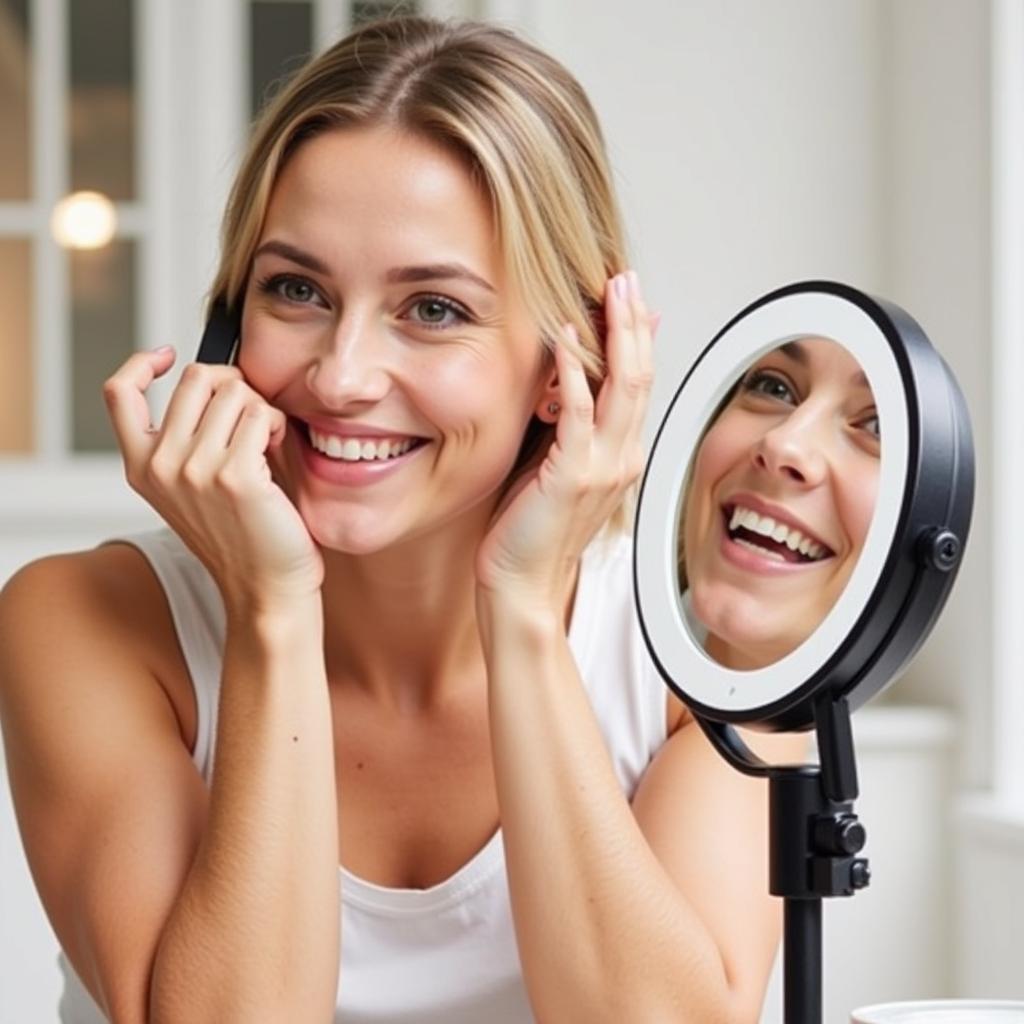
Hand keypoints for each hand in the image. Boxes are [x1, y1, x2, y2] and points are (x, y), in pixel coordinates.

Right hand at [103, 347, 323, 610]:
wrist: (266, 588)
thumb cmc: (243, 534)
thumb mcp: (193, 486)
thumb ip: (186, 437)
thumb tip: (214, 378)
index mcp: (140, 467)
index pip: (119, 393)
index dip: (142, 363)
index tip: (170, 357)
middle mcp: (159, 466)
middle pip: (196, 377)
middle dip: (234, 386)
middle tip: (250, 417)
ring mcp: (195, 470)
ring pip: (235, 391)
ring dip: (260, 409)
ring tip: (265, 443)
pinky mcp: (236, 476)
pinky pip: (261, 414)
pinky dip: (275, 425)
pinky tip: (275, 451)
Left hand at [475, 271, 654, 611]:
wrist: (523, 586)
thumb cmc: (530, 531)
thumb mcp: (556, 466)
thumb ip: (571, 424)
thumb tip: (575, 382)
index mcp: (620, 456)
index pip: (638, 383)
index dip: (636, 336)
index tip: (628, 296)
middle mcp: (621, 458)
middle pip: (641, 376)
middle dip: (634, 322)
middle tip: (626, 278)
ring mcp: (603, 468)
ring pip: (623, 387)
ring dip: (618, 334)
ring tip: (611, 291)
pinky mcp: (573, 476)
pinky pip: (580, 413)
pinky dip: (575, 371)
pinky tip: (566, 338)